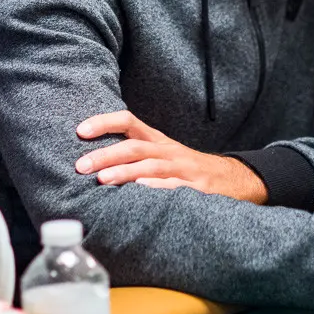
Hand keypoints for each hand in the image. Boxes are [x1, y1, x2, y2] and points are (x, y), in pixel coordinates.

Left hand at [75, 110, 266, 203]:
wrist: (233, 179)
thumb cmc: (187, 169)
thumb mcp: (162, 155)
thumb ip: (134, 156)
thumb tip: (94, 163)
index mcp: (157, 141)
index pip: (128, 122)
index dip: (105, 123)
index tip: (80, 131)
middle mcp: (168, 151)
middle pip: (134, 147)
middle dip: (106, 154)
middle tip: (81, 165)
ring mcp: (182, 169)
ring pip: (151, 166)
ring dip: (125, 172)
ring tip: (103, 179)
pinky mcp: (196, 188)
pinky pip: (174, 187)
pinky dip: (157, 188)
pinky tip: (140, 191)